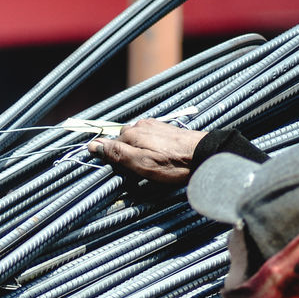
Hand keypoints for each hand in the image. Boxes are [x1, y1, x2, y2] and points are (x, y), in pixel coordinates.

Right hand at [87, 119, 207, 185]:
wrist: (204, 155)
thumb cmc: (173, 163)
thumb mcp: (141, 163)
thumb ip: (117, 153)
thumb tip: (93, 145)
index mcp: (132, 133)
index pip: (110, 144)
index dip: (111, 158)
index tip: (117, 172)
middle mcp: (141, 126)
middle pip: (123, 140)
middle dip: (124, 153)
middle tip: (134, 171)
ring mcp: (155, 126)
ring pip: (136, 139)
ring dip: (137, 150)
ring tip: (148, 165)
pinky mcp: (166, 129)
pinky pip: (149, 137)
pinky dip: (148, 147)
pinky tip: (158, 157)